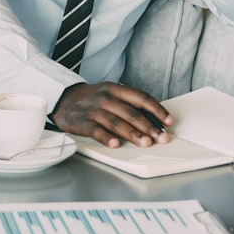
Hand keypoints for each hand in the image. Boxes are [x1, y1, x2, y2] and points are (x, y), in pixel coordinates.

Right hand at [50, 82, 173, 147]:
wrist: (64, 99)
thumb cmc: (93, 99)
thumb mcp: (111, 94)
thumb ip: (129, 105)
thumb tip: (154, 120)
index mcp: (116, 90)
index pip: (141, 98)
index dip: (157, 110)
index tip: (169, 121)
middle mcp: (106, 98)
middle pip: (131, 113)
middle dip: (149, 127)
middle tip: (162, 138)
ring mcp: (94, 110)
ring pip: (116, 122)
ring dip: (133, 134)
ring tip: (145, 143)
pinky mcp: (83, 121)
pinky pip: (96, 130)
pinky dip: (107, 137)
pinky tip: (116, 144)